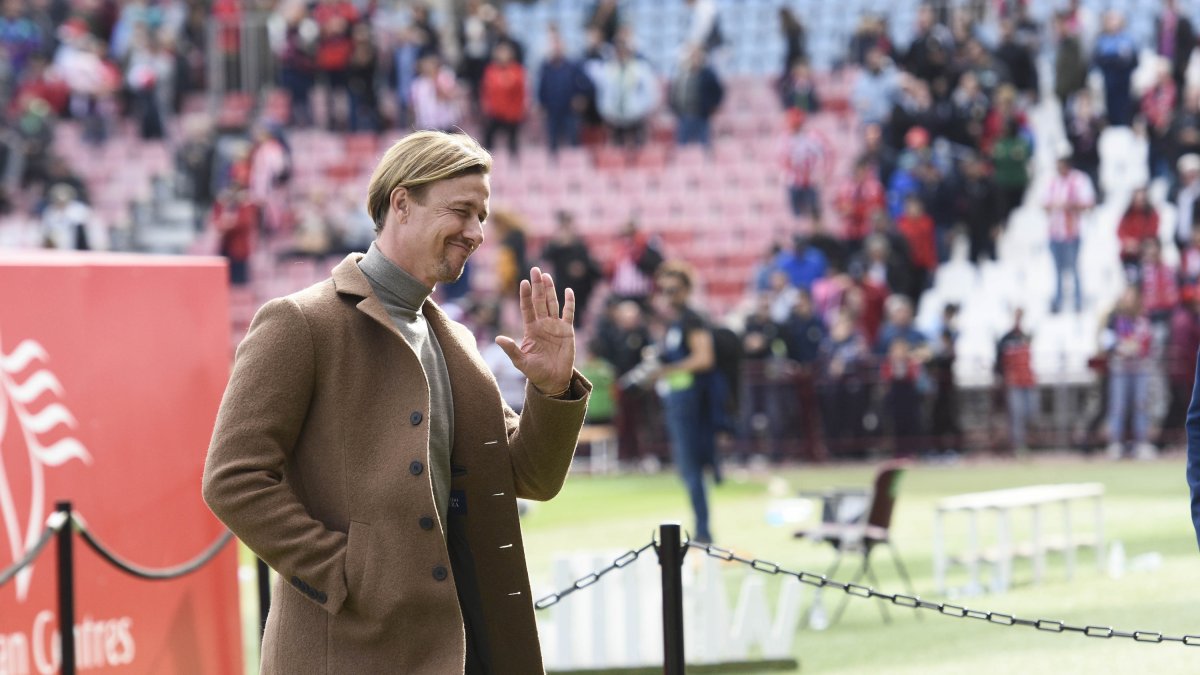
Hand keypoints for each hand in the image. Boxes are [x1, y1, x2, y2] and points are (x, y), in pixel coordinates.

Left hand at [496, 267, 575, 394]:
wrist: (553, 381)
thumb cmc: (535, 372)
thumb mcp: (521, 362)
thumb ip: (511, 349)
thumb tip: (498, 339)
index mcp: (531, 329)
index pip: (527, 308)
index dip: (526, 296)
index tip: (523, 282)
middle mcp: (543, 324)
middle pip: (540, 301)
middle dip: (537, 286)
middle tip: (535, 270)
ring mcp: (555, 326)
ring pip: (553, 303)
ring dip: (550, 290)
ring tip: (546, 276)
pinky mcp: (567, 331)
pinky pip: (568, 314)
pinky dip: (569, 302)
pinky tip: (567, 290)